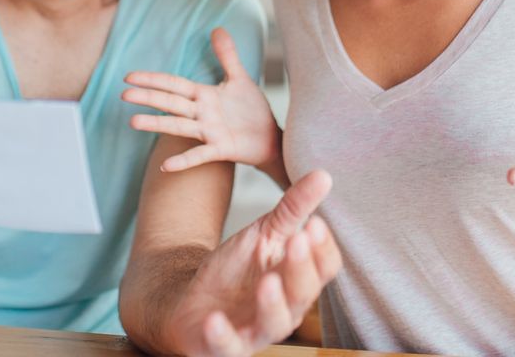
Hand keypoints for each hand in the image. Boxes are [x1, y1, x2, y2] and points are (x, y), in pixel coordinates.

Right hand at [123, 28, 278, 172]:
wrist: (271, 138)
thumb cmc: (252, 110)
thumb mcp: (240, 78)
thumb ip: (227, 55)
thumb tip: (217, 28)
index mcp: (204, 95)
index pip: (173, 84)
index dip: (153, 79)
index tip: (129, 77)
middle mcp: (202, 113)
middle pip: (171, 102)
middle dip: (148, 97)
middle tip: (123, 95)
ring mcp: (209, 132)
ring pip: (179, 126)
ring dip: (157, 124)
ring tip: (134, 122)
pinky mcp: (221, 149)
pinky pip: (199, 155)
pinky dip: (183, 161)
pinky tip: (166, 165)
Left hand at [166, 170, 340, 356]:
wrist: (191, 301)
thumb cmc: (235, 270)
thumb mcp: (263, 234)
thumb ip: (293, 209)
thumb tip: (323, 175)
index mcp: (298, 281)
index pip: (323, 268)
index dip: (322, 250)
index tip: (316, 224)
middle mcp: (284, 310)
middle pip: (303, 293)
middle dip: (300, 269)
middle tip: (296, 242)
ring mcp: (255, 332)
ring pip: (273, 324)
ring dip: (272, 303)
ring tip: (267, 282)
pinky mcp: (224, 347)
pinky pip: (227, 347)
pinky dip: (222, 336)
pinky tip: (214, 320)